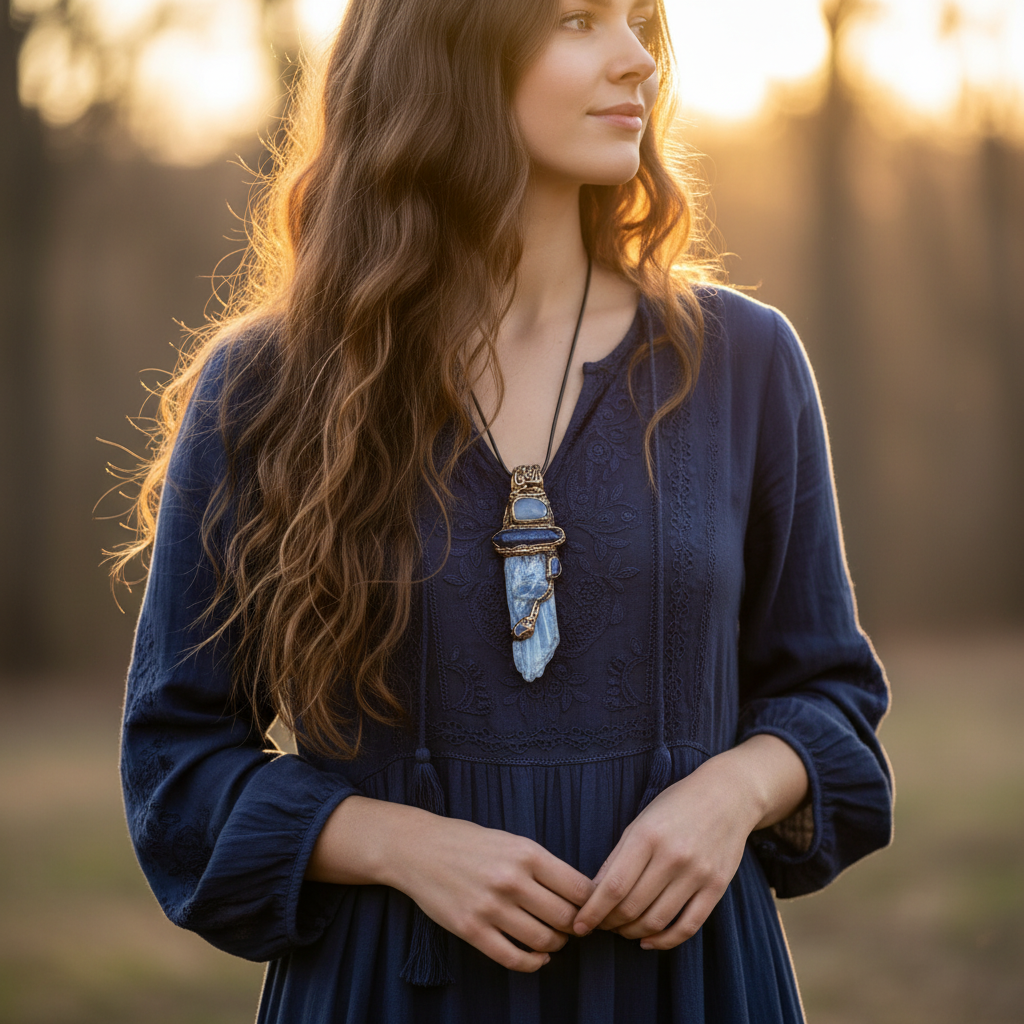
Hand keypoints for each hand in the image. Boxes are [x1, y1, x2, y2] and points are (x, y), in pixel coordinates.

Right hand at [387, 813, 595, 971]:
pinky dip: (533, 963)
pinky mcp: (471, 929)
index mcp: (526, 853)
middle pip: (566, 917)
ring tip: (554, 939)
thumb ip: (541, 865)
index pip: (578, 888)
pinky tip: (537, 957)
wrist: (418, 848)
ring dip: (556, 944)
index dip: (592, 903)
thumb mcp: (511, 840)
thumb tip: (577, 892)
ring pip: (543, 940)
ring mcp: (491, 907)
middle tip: (575, 927)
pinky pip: (514, 958)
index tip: (592, 909)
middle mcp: (512, 880)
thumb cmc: (468, 842)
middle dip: (576, 927)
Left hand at [571, 736, 807, 949]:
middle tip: (601, 925)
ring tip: (622, 930)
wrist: (727, 796)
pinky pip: (688, 926)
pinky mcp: (717, 887)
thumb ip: (617, 857)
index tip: (578, 925)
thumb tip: (593, 893)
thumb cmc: (676, 806)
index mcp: (647, 836)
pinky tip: (649, 940)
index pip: (613, 886)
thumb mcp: (640, 822)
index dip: (593, 912)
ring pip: (657, 921)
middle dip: (610, 923)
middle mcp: (673, 856)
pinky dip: (665, 940)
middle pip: (632, 907)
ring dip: (633, 933)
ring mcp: (697, 873)